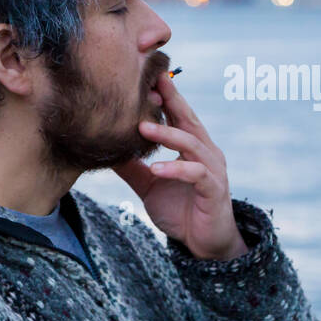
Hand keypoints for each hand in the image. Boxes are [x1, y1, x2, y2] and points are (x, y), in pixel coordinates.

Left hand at [113, 71, 248, 260]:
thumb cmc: (182, 211)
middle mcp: (205, 151)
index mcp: (192, 146)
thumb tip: (106, 150)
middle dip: (170, 99)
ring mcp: (212, 169)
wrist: (206, 244)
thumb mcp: (150, 186)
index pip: (178, 114)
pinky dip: (175, 169)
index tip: (144, 76)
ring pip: (190, 143)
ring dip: (167, 134)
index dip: (164, 95)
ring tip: (142, 127)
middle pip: (188, 119)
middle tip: (150, 81)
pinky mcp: (213, 189)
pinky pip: (195, 174)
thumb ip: (133, 167)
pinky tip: (156, 169)